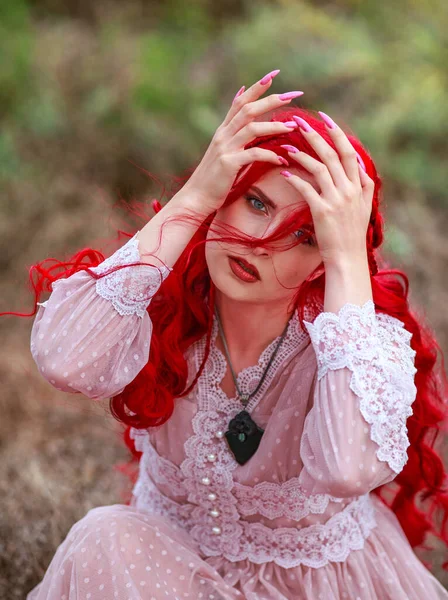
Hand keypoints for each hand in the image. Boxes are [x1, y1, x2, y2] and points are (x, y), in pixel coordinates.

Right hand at [178, 70, 303, 216]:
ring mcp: (225, 148)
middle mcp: (223, 135)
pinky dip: (270, 155)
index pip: (240, 101)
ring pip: (252, 128)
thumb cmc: (214, 177)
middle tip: (294, 94)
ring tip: (293, 126)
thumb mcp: (223, 151)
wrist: (197, 197)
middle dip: (272, 100)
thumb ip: (233, 133)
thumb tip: (241, 121)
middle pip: (248, 109)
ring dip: (275, 126)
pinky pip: (253, 154)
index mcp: (223, 131)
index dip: (257, 87)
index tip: (275, 74)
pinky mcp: (228, 164)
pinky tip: (282, 160)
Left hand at [279, 112, 374, 265]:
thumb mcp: (363, 206)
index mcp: (361, 185)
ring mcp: (337, 200)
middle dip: (316, 135)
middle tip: (300, 122)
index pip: (348, 152)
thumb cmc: (351, 234)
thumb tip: (355, 163)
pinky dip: (295, 178)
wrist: (348, 258)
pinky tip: (284, 172)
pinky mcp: (323, 211)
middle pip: (332, 154)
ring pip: (319, 168)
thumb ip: (362, 183)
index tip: (324, 118)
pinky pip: (307, 188)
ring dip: (301, 154)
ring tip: (287, 146)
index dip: (336, 133)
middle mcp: (350, 189)